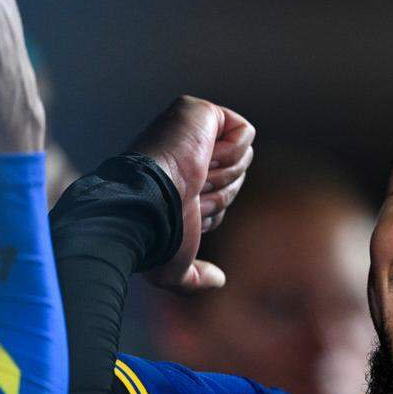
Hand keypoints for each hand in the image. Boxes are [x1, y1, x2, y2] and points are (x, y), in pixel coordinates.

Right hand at [132, 96, 253, 294]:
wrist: (148, 207)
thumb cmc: (155, 235)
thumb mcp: (172, 268)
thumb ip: (193, 278)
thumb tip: (218, 280)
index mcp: (179, 185)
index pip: (222, 198)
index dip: (212, 211)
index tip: (188, 210)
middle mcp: (185, 156)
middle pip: (237, 177)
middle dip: (218, 193)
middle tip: (188, 193)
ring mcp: (191, 131)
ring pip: (242, 159)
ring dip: (221, 176)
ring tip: (191, 176)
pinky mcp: (201, 112)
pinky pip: (244, 134)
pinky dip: (230, 152)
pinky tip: (201, 156)